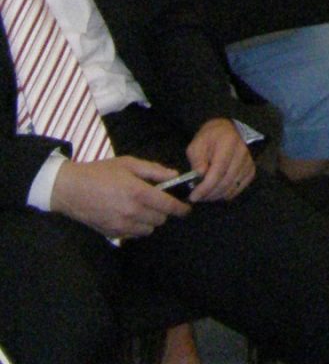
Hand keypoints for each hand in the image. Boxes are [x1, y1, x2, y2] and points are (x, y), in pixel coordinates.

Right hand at [51, 155, 188, 237]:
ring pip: (148, 230)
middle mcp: (131, 212)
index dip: (180, 209)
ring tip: (144, 207)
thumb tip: (173, 175)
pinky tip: (132, 215)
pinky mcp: (112, 233)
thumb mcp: (129, 163)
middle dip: (164, 211)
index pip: (167, 206)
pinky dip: (138, 227)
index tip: (187, 208)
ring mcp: (120, 225)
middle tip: (159, 200)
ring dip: (151, 220)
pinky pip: (133, 235)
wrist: (72, 189)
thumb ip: (153, 170)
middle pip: (160, 219)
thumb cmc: (101, 172)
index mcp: (137, 192)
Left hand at [186, 118, 254, 203]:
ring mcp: (248, 161)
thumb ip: (197, 159)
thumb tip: (200, 176)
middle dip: (209, 194)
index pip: (218, 171)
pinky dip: (227, 194)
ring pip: (232, 187)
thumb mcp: (198, 143)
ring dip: (217, 195)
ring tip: (205, 195)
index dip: (205, 187)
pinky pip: (239, 188)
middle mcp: (242, 152)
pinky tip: (217, 192)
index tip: (193, 196)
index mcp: (228, 142)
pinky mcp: (251, 169)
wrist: (229, 130)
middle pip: (226, 181)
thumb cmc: (211, 137)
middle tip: (197, 197)